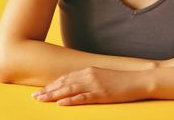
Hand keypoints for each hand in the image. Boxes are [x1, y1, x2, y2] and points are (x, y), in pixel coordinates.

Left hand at [30, 66, 148, 105]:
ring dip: (53, 95)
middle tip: (34, 97)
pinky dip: (70, 101)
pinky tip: (60, 103)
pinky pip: (82, 97)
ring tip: (41, 100)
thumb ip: (90, 78)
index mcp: (89, 70)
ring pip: (69, 90)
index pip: (65, 78)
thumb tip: (78, 84)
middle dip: (48, 90)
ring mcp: (95, 85)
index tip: (41, 90)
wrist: (138, 80)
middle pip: (64, 83)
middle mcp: (89, 75)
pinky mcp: (101, 94)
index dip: (52, 85)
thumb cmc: (122, 80)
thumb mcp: (103, 76)